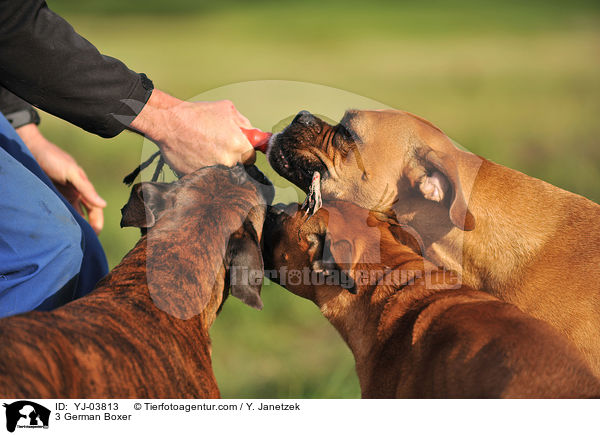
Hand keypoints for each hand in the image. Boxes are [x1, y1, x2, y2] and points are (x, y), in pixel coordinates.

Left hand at [16, 124, 106, 233]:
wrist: (31, 149)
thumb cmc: (54, 158)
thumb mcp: (72, 173)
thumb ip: (87, 189)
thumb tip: (104, 205)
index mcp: (84, 188)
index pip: (95, 209)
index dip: (97, 222)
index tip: (95, 235)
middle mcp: (75, 193)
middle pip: (85, 214)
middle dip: (88, 227)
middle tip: (85, 242)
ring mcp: (62, 195)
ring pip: (72, 214)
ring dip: (74, 225)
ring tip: (72, 239)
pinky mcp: (50, 196)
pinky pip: (58, 211)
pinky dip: (60, 220)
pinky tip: (58, 229)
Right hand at [129, 90, 254, 174]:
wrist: (168, 123)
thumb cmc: (196, 114)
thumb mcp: (227, 109)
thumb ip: (244, 124)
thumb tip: (254, 135)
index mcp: (238, 145)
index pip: (252, 158)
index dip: (245, 152)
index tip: (239, 149)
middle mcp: (228, 161)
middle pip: (238, 166)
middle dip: (232, 158)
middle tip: (218, 147)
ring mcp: (213, 171)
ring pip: (222, 172)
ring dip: (217, 163)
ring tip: (204, 149)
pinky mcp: (198, 177)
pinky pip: (207, 175)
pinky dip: (203, 167)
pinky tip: (195, 155)